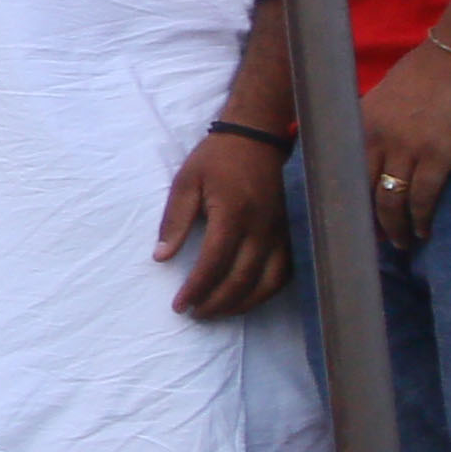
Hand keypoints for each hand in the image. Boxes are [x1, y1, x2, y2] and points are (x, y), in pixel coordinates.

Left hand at [161, 130, 297, 317]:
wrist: (256, 138)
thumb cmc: (216, 158)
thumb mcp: (185, 183)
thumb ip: (174, 221)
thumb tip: (161, 257)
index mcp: (232, 214)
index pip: (214, 264)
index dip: (197, 289)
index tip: (180, 305)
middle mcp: (261, 228)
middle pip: (241, 279)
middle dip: (217, 303)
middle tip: (196, 314)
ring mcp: (280, 232)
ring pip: (267, 282)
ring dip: (242, 303)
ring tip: (218, 311)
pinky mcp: (289, 232)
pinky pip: (285, 271)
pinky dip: (267, 290)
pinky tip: (248, 297)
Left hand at [361, 37, 450, 249]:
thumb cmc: (436, 65)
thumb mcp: (391, 91)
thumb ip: (379, 119)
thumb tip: (376, 143)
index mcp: (361, 119)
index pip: (343, 169)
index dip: (346, 198)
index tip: (348, 219)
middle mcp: (376, 136)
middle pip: (362, 191)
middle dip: (367, 222)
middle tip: (374, 242)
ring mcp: (406, 146)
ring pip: (390, 201)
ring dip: (394, 228)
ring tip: (402, 244)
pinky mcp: (438, 153)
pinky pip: (423, 197)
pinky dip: (421, 219)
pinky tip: (424, 231)